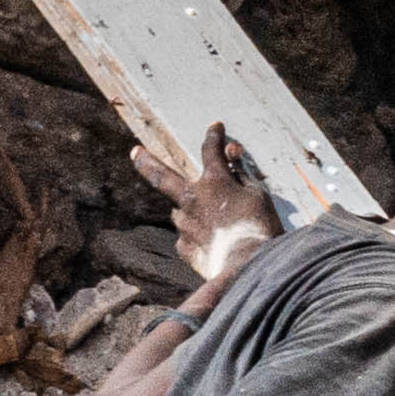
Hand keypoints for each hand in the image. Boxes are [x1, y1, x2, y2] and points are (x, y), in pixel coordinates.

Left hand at [139, 124, 280, 297]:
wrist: (248, 268)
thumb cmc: (260, 230)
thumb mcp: (258, 196)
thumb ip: (242, 173)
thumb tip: (232, 153)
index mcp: (215, 182)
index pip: (211, 150)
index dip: (214, 137)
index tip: (215, 127)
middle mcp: (193, 199)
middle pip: (162, 175)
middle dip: (147, 161)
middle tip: (134, 151)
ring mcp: (185, 224)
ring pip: (180, 211)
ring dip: (190, 212)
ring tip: (210, 225)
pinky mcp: (184, 248)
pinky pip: (186, 239)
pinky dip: (195, 238)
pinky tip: (210, 246)